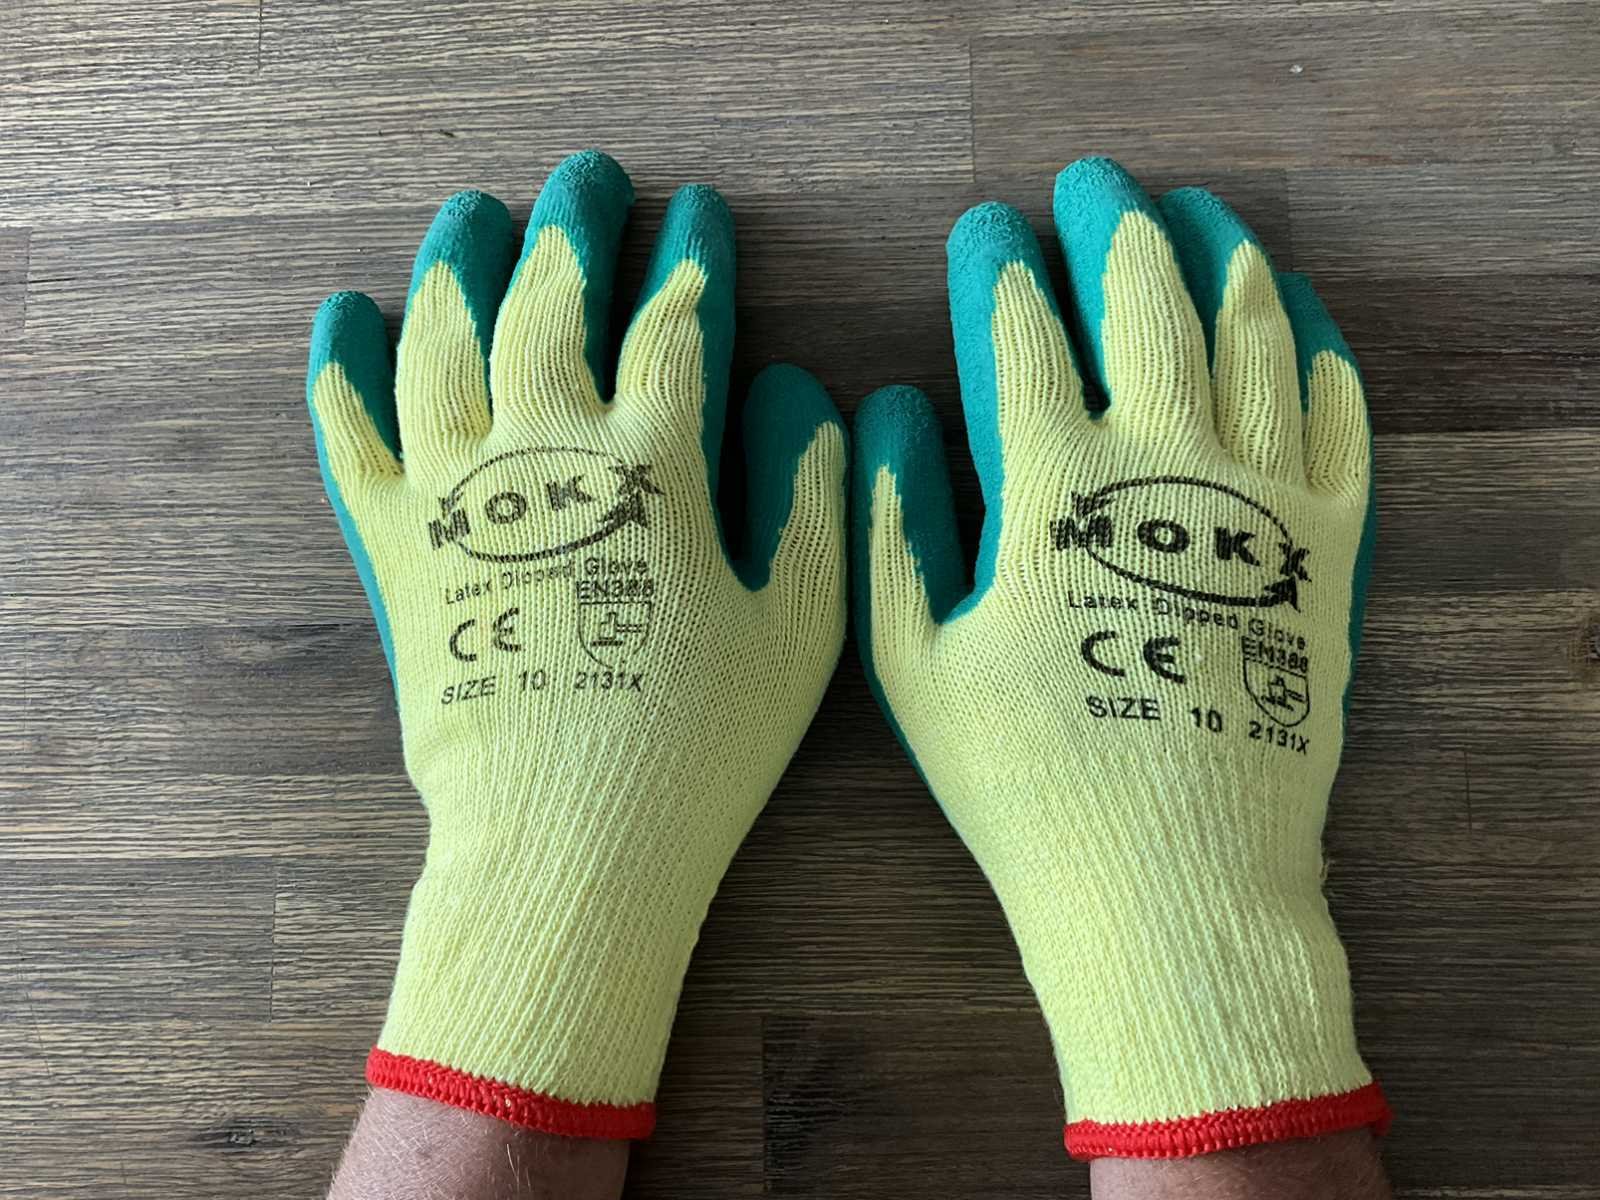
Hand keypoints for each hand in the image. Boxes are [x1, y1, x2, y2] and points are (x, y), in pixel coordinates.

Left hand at [307, 151, 845, 1137]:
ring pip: (443, 340)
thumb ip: (808, 503)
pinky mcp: (394, 547)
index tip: (699, 216)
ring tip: (469, 218)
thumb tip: (803, 398)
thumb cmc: (697, 745)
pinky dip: (341, 371)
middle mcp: (546, 452)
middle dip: (572, 227)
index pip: (674, 323)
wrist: (566, 838)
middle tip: (585, 180)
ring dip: (457, 264)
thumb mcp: (796, 630)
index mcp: (653, 466)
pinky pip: (352, 437)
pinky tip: (340, 320)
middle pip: (550, 302)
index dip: (691, 259)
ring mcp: (457, 492)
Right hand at [853, 157, 1385, 1157]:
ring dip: (1220, 260)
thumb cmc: (1027, 780)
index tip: (987, 230)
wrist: (1173, 877)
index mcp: (1048, 484)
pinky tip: (1300, 329)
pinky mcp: (1326, 550)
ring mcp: (1259, 500)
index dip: (998, 266)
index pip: (1018, 331)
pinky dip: (1320, 361)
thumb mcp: (912, 661)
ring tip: (1199, 220)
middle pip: (1145, 298)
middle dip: (1112, 223)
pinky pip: (1340, 425)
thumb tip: (883, 412)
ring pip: (1251, 336)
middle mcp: (1163, 463)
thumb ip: (891, 524)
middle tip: (1094, 186)